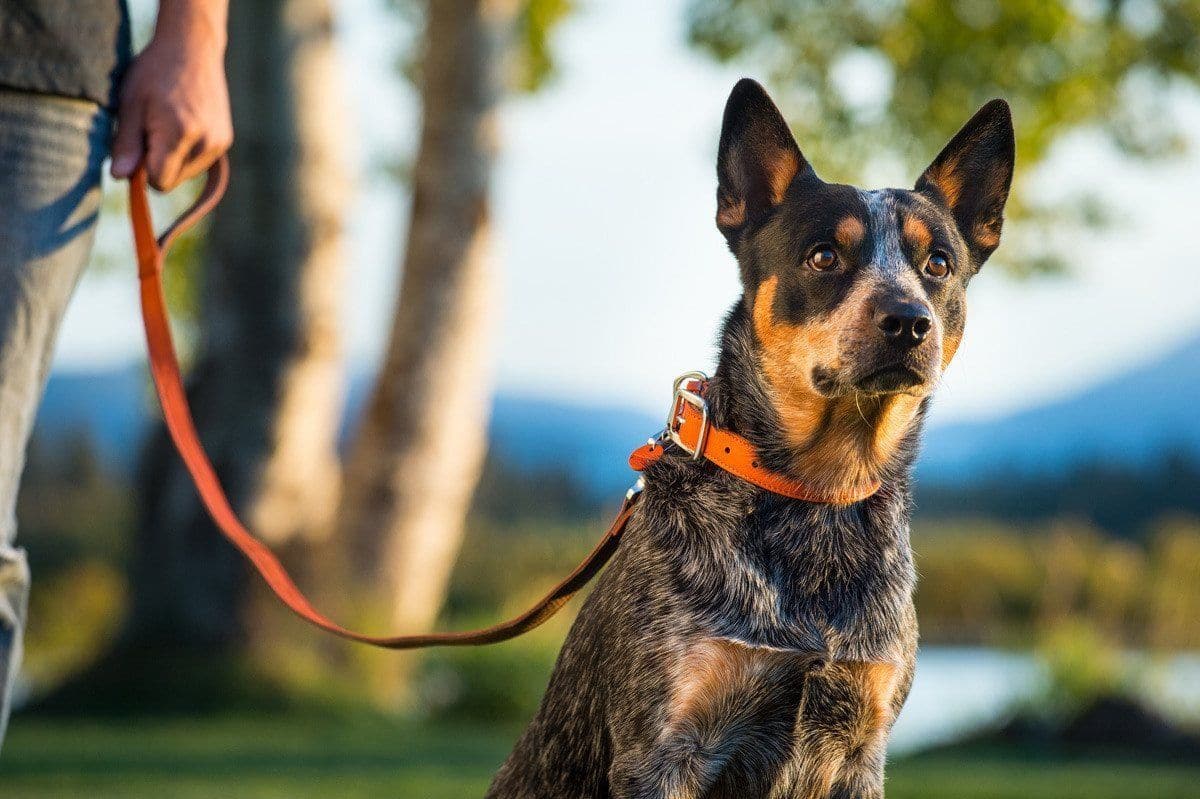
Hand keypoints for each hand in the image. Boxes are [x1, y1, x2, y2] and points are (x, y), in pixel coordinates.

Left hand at [110, 2, 231, 191]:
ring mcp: (219, 143)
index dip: (142, 170)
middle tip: (152, 129)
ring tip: (169, 124)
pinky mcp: (225, 140)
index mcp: (178, 134)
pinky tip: (184, 125)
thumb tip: (118, 177)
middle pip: (173, 180)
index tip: (136, 148)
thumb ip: (126, 144)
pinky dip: (187, 153)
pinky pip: (199, 163)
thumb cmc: (155, 72)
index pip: (160, 181)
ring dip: (173, 159)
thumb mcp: (130, 104)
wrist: (193, 49)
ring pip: (187, 174)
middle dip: (159, 164)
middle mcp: (204, 143)